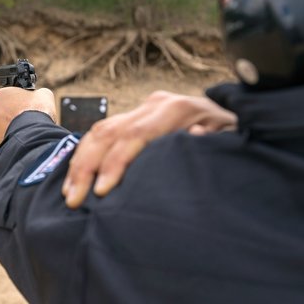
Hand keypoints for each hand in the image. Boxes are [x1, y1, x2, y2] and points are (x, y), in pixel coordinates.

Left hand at [0, 87, 55, 147]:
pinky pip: (5, 140)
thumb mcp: (44, 94)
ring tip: (26, 130)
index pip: (7, 97)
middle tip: (26, 118)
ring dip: (12, 128)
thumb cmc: (37, 111)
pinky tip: (24, 139)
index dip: (19, 101)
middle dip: (13, 115)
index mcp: (0, 95)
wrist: (35, 134)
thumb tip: (39, 96)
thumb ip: (37, 93)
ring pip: (2, 128)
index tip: (27, 106)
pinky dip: (13, 140)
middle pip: (3, 112)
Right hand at [62, 90, 236, 208]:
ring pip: (99, 130)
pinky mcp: (135, 116)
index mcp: (176, 109)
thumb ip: (212, 141)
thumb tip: (192, 137)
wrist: (234, 114)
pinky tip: (76, 176)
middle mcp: (154, 105)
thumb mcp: (231, 140)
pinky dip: (85, 154)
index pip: (135, 135)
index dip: (114, 164)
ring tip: (68, 192)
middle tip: (73, 199)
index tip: (101, 192)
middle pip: (109, 132)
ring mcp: (142, 108)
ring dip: (80, 162)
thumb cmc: (234, 136)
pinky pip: (102, 132)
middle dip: (86, 166)